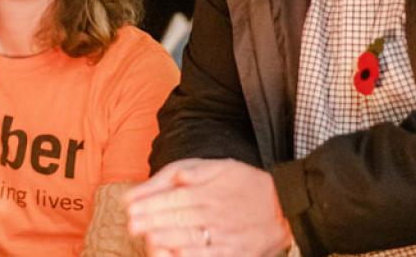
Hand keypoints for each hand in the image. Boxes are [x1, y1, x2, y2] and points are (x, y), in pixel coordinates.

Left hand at [125, 159, 291, 256]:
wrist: (286, 205)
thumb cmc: (246, 184)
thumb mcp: (219, 167)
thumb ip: (188, 172)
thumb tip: (166, 179)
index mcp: (208, 192)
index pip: (172, 198)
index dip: (148, 204)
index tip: (129, 208)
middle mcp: (214, 214)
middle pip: (176, 220)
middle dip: (150, 223)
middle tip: (132, 226)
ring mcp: (224, 236)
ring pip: (189, 240)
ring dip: (165, 241)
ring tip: (148, 239)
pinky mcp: (234, 254)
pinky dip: (188, 256)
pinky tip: (173, 254)